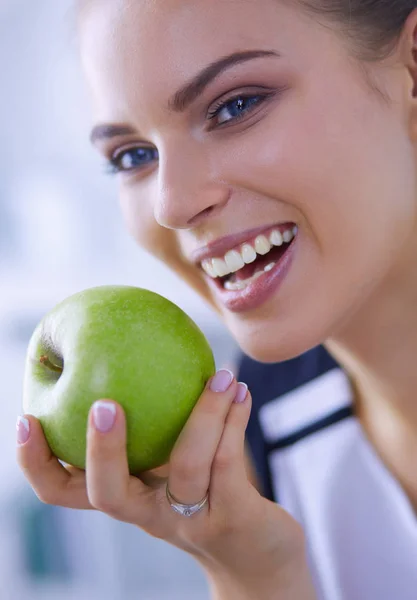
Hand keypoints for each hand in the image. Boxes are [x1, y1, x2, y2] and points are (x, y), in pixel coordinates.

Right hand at [16, 369, 308, 595]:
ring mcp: (191, 519)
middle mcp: (151, 514)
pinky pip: (227, 463)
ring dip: (204, 413)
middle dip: (100, 450)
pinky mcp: (233, 519)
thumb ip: (159, 424)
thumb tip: (137, 351)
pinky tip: (240, 390)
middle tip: (104, 405)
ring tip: (220, 374)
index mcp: (128, 496)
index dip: (38, 463)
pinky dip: (233, 420)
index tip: (26, 420)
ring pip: (187, 467)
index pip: (66, 491)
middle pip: (108, 494)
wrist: (260, 561)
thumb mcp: (176, 462)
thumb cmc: (210, 496)